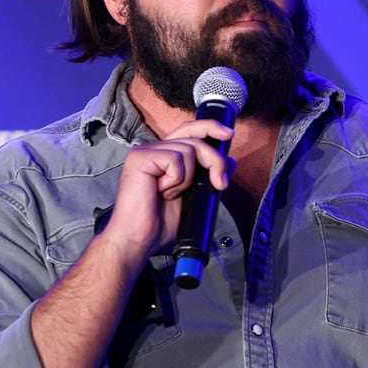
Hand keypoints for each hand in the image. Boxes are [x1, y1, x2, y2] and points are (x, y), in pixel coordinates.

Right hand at [98, 118, 234, 263]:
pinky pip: (175, 160)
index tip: (228, 135)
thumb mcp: (193, 197)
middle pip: (194, 137)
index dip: (209, 127)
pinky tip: (161, 192)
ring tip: (170, 195)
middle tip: (219, 183)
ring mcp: (145, 152)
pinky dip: (176, 180)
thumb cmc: (158, 224)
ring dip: (188, 179)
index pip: (189, 130)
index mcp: (163, 156)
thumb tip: (229, 161)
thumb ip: (208, 177)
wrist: (138, 240)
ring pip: (188, 150)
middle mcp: (153, 150)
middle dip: (214, 159)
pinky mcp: (140, 157)